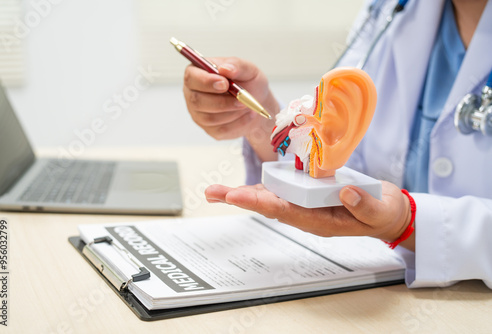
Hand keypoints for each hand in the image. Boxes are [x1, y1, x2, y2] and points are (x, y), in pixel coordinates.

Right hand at [183, 57, 278, 160]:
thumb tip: (224, 69)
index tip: (225, 83)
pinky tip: (249, 114)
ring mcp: (199, 114)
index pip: (191, 78)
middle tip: (241, 99)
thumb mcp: (247, 69)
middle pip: (197, 101)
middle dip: (221, 101)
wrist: (258, 102)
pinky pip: (221, 129)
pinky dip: (239, 122)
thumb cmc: (248, 82)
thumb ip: (236, 65)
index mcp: (197, 74)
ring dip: (233, 112)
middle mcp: (193, 95)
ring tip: (248, 104)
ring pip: (210, 118)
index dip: (206, 82)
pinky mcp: (210, 129)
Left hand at [205, 181, 413, 249]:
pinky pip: (284, 188)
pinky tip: (248, 182)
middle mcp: (307, 214)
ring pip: (272, 197)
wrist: (386, 212)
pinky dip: (265, 184)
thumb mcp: (380, 212)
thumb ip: (364, 205)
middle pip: (268, 205)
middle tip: (213, 193)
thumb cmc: (383, 214)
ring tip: (219, 191)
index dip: (258, 203)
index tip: (236, 197)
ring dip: (246, 192)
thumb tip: (345, 192)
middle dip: (240, 199)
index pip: (284, 212)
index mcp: (320, 221)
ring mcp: (307, 204)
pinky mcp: (310, 192)